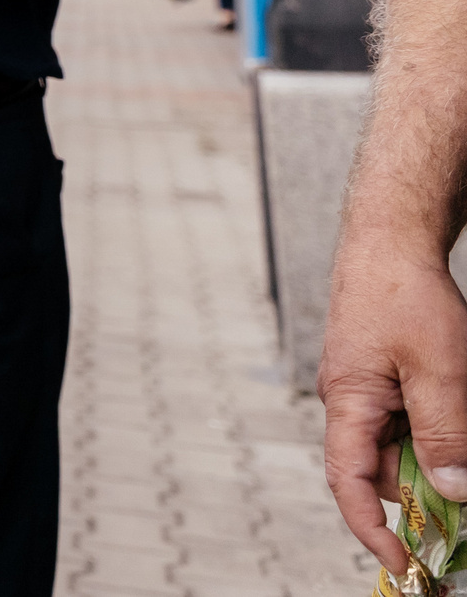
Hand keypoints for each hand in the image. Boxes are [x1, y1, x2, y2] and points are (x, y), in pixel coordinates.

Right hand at [319, 237, 466, 575]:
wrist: (392, 239)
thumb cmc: (407, 296)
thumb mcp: (440, 370)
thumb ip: (445, 434)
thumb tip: (455, 494)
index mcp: (348, 403)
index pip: (349, 483)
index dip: (373, 530)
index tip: (409, 564)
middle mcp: (350, 402)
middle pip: (386, 470)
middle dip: (429, 492)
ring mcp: (367, 389)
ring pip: (404, 445)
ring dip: (441, 454)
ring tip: (466, 430)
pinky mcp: (385, 376)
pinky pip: (410, 420)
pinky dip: (439, 430)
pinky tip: (457, 406)